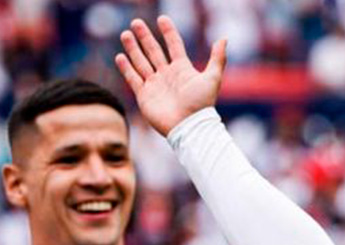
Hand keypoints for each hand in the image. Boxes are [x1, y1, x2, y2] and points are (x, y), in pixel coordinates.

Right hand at [116, 16, 226, 136]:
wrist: (188, 126)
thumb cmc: (202, 104)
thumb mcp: (212, 78)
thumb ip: (217, 58)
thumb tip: (224, 38)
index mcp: (182, 69)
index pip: (174, 45)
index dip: (168, 32)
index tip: (162, 18)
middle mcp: (167, 75)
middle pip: (154, 51)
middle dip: (145, 37)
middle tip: (135, 22)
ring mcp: (155, 85)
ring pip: (141, 62)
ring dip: (133, 48)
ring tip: (125, 34)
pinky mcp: (145, 96)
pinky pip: (133, 79)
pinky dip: (126, 68)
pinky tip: (120, 56)